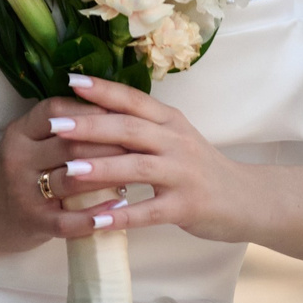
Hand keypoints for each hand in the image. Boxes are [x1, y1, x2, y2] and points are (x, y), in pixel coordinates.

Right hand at [0, 96, 136, 256]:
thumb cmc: (16, 174)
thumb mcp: (27, 142)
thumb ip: (58, 127)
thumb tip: (114, 109)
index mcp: (19, 133)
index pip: (57, 111)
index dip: (93, 109)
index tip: (124, 111)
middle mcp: (18, 159)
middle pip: (71, 144)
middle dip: (111, 142)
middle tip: (144, 142)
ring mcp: (24, 193)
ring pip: (72, 180)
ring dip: (110, 176)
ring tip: (139, 172)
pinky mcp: (33, 223)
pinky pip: (68, 220)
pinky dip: (96, 215)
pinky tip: (120, 210)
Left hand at [37, 75, 260, 244]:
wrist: (247, 199)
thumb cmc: (199, 167)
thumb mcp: (174, 138)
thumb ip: (140, 127)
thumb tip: (90, 112)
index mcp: (170, 121)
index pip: (133, 99)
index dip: (103, 90)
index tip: (70, 81)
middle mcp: (177, 141)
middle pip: (130, 129)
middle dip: (90, 126)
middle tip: (55, 126)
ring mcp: (183, 174)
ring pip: (138, 167)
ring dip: (102, 168)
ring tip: (69, 170)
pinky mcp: (188, 206)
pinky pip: (151, 211)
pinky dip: (122, 216)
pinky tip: (96, 221)